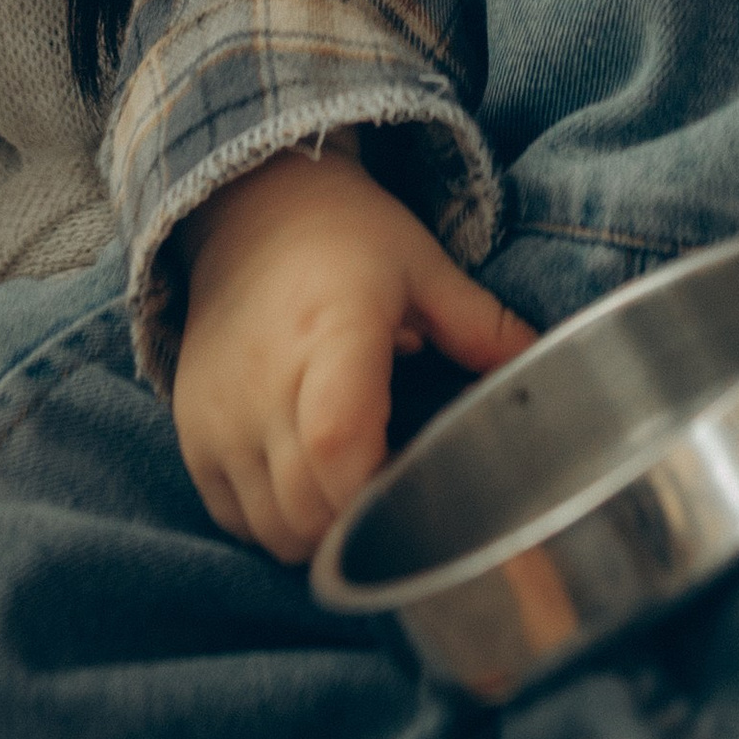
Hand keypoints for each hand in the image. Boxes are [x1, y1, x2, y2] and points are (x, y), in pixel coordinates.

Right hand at [169, 146, 529, 563]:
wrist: (249, 206)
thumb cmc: (348, 237)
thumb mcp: (422, 264)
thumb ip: (482, 324)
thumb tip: (547, 363)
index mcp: (332, 333)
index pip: (340, 444)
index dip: (378, 492)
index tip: (417, 493)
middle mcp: (265, 381)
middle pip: (308, 508)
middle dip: (363, 528)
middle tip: (401, 501)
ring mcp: (218, 414)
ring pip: (272, 528)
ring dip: (319, 531)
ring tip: (355, 491)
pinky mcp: (191, 432)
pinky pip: (232, 516)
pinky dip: (272, 521)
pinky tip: (307, 483)